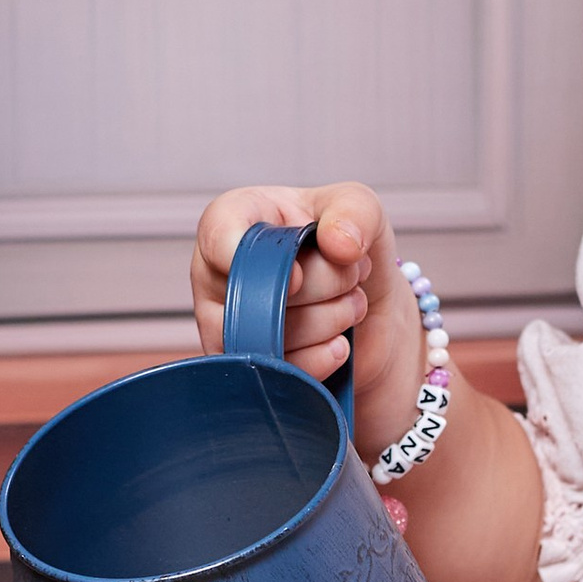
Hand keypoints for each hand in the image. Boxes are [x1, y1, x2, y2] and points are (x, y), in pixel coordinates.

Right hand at [189, 180, 424, 453]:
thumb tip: (339, 243)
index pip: (220, 236)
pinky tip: (339, 342)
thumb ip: (354, 211)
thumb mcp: (360, 208)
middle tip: (349, 274)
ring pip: (269, 337)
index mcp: (234, 218)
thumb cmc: (344, 245)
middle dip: (324, 284)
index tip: (300, 274)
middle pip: (256, 292)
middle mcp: (217, 272)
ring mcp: (226, 325)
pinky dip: (320, 359)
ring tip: (349, 303)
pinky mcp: (247, 368)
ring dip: (329, 321)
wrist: (365, 302)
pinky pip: (277, 373)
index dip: (262, 262)